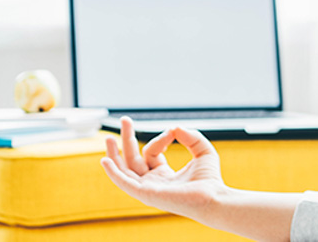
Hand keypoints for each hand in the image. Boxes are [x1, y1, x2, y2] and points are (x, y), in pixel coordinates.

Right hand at [100, 116, 227, 220]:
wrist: (213, 197)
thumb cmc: (210, 180)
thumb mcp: (202, 151)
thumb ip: (191, 136)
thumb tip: (175, 128)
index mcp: (163, 175)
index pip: (151, 152)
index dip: (160, 138)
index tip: (173, 132)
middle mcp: (152, 182)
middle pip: (132, 159)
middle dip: (127, 139)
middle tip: (125, 119)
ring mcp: (148, 189)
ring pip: (125, 170)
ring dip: (114, 154)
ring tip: (108, 138)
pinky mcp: (146, 194)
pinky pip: (125, 183)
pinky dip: (114, 172)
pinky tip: (104, 161)